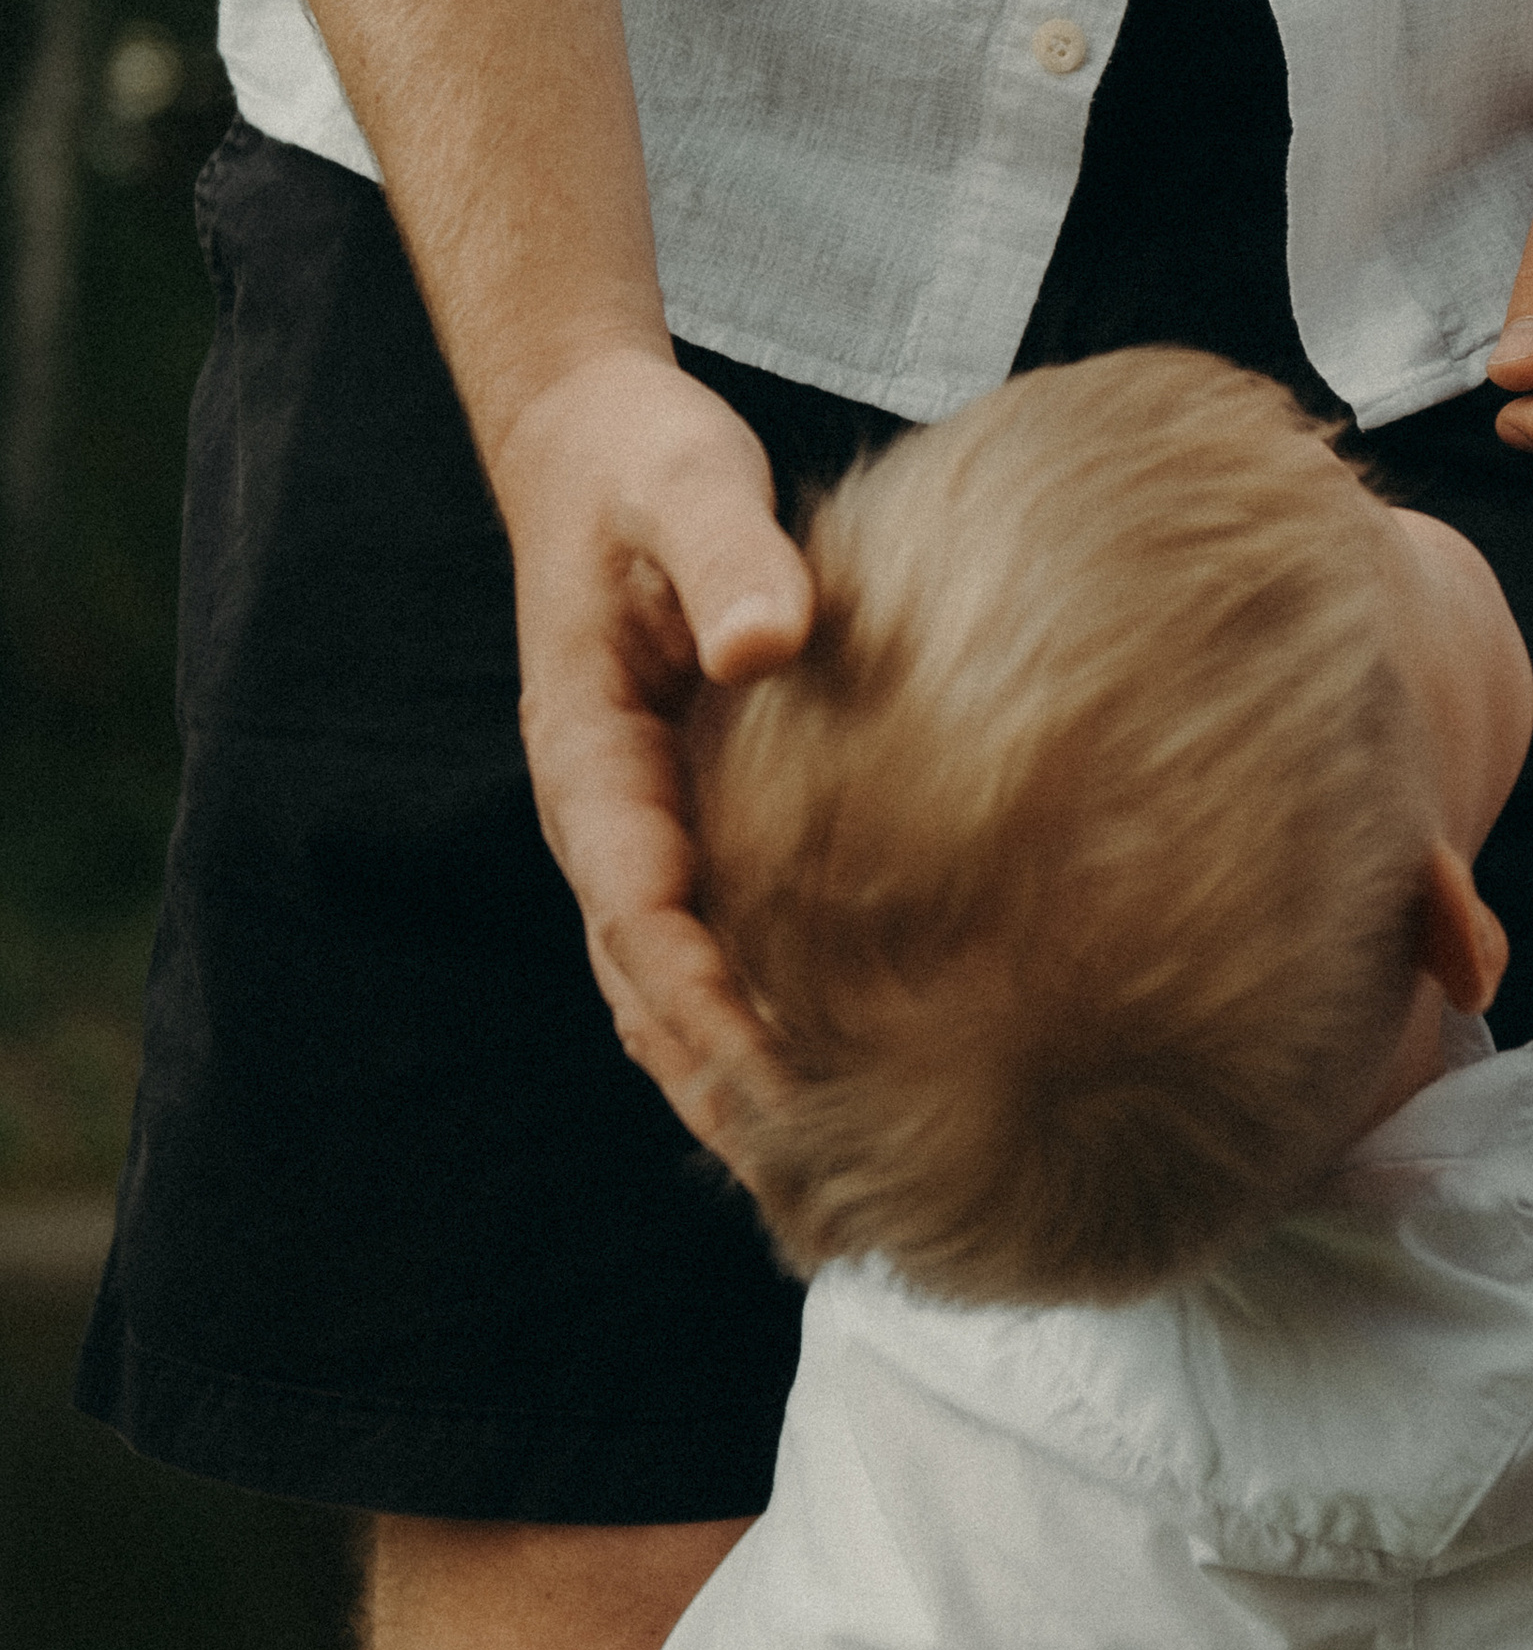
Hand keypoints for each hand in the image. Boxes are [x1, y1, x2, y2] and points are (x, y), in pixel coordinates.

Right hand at [494, 350, 815, 1166]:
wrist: (599, 449)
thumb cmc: (648, 466)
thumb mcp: (689, 483)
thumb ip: (729, 553)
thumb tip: (768, 640)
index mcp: (589, 751)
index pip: (639, 907)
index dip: (699, 1000)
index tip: (770, 1080)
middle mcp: (604, 812)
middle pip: (648, 988)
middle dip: (721, 1093)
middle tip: (815, 1198)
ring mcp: (639, 830)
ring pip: (669, 992)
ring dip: (733, 1092)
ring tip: (824, 1199)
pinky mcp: (684, 827)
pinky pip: (705, 953)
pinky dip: (749, 1035)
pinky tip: (826, 1097)